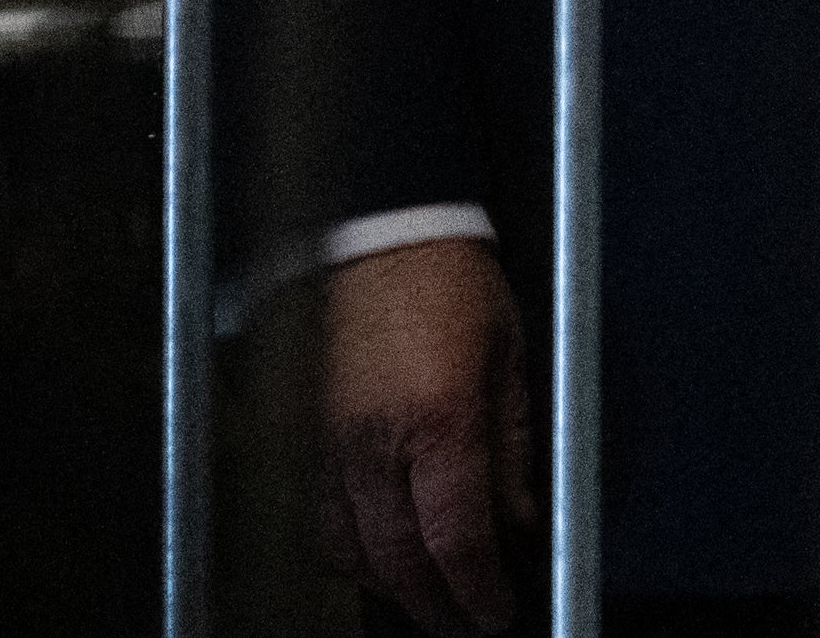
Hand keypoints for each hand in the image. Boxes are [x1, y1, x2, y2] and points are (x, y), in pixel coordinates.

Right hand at [316, 236, 534, 637]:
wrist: (378, 222)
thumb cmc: (446, 276)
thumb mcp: (508, 358)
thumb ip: (511, 449)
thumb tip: (520, 520)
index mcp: (438, 419)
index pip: (457, 542)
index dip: (478, 593)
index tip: (494, 612)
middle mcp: (374, 438)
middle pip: (397, 561)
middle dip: (433, 606)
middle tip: (462, 619)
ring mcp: (327, 436)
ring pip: (344, 548)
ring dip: (385, 581)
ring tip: (421, 588)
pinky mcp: (300, 427)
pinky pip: (313, 512)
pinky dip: (342, 546)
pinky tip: (373, 544)